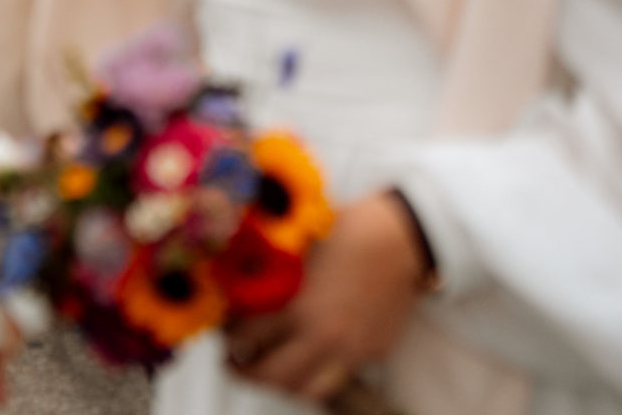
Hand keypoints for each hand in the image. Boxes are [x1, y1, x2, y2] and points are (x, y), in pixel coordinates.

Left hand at [225, 191, 425, 402]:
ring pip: (308, 389)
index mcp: (297, 309)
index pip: (246, 339)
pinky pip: (339, 377)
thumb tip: (235, 290)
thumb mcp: (294, 250)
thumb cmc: (344, 232)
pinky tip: (306, 358)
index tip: (223, 335)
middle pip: (274, 376)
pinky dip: (317, 375)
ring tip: (269, 369)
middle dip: (247, 374)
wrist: (398, 238)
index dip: (228, 339)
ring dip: (284, 384)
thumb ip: (266, 277)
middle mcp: (323, 337)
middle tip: (234, 363)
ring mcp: (352, 350)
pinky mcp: (374, 352)